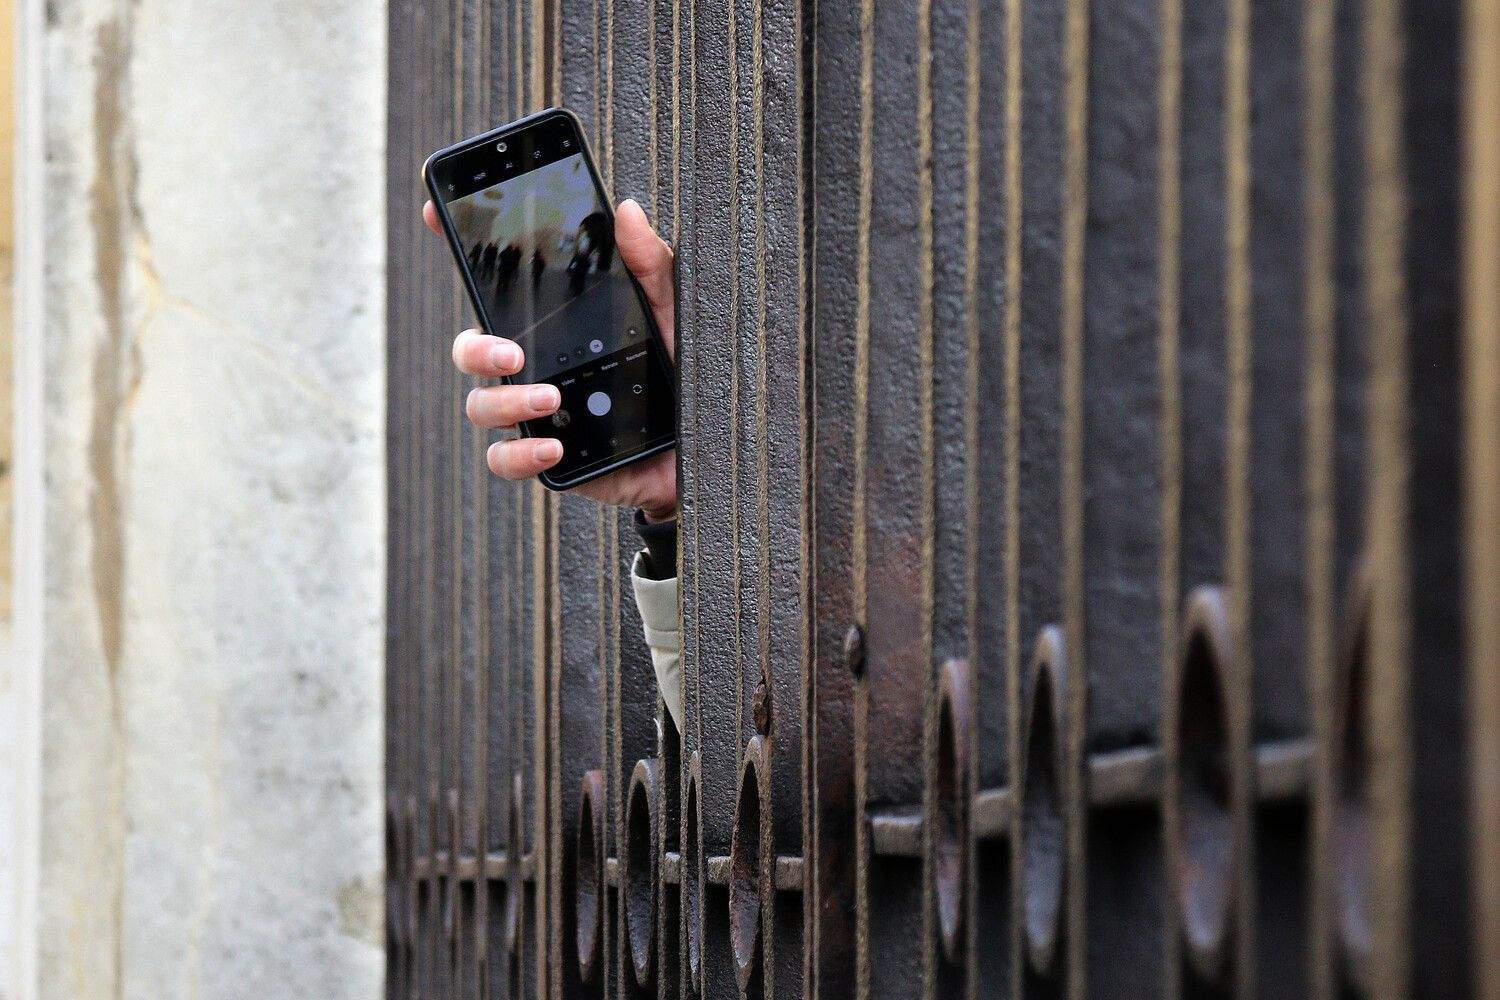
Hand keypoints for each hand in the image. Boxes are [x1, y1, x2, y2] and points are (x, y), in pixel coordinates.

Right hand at [423, 197, 678, 521]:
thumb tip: (625, 212)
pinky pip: (507, 460)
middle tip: (513, 351)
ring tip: (550, 397)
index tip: (435, 213)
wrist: (706, 447)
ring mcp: (538, 413)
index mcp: (555, 324)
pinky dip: (521, 453)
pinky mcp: (550, 459)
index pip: (496, 286)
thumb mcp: (674, 314)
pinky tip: (554, 445)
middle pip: (471, 351)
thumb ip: (650, 266)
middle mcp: (537, 365)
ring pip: (481, 405)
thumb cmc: (684, 375)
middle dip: (477, 348)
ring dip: (505, 400)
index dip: (460, 247)